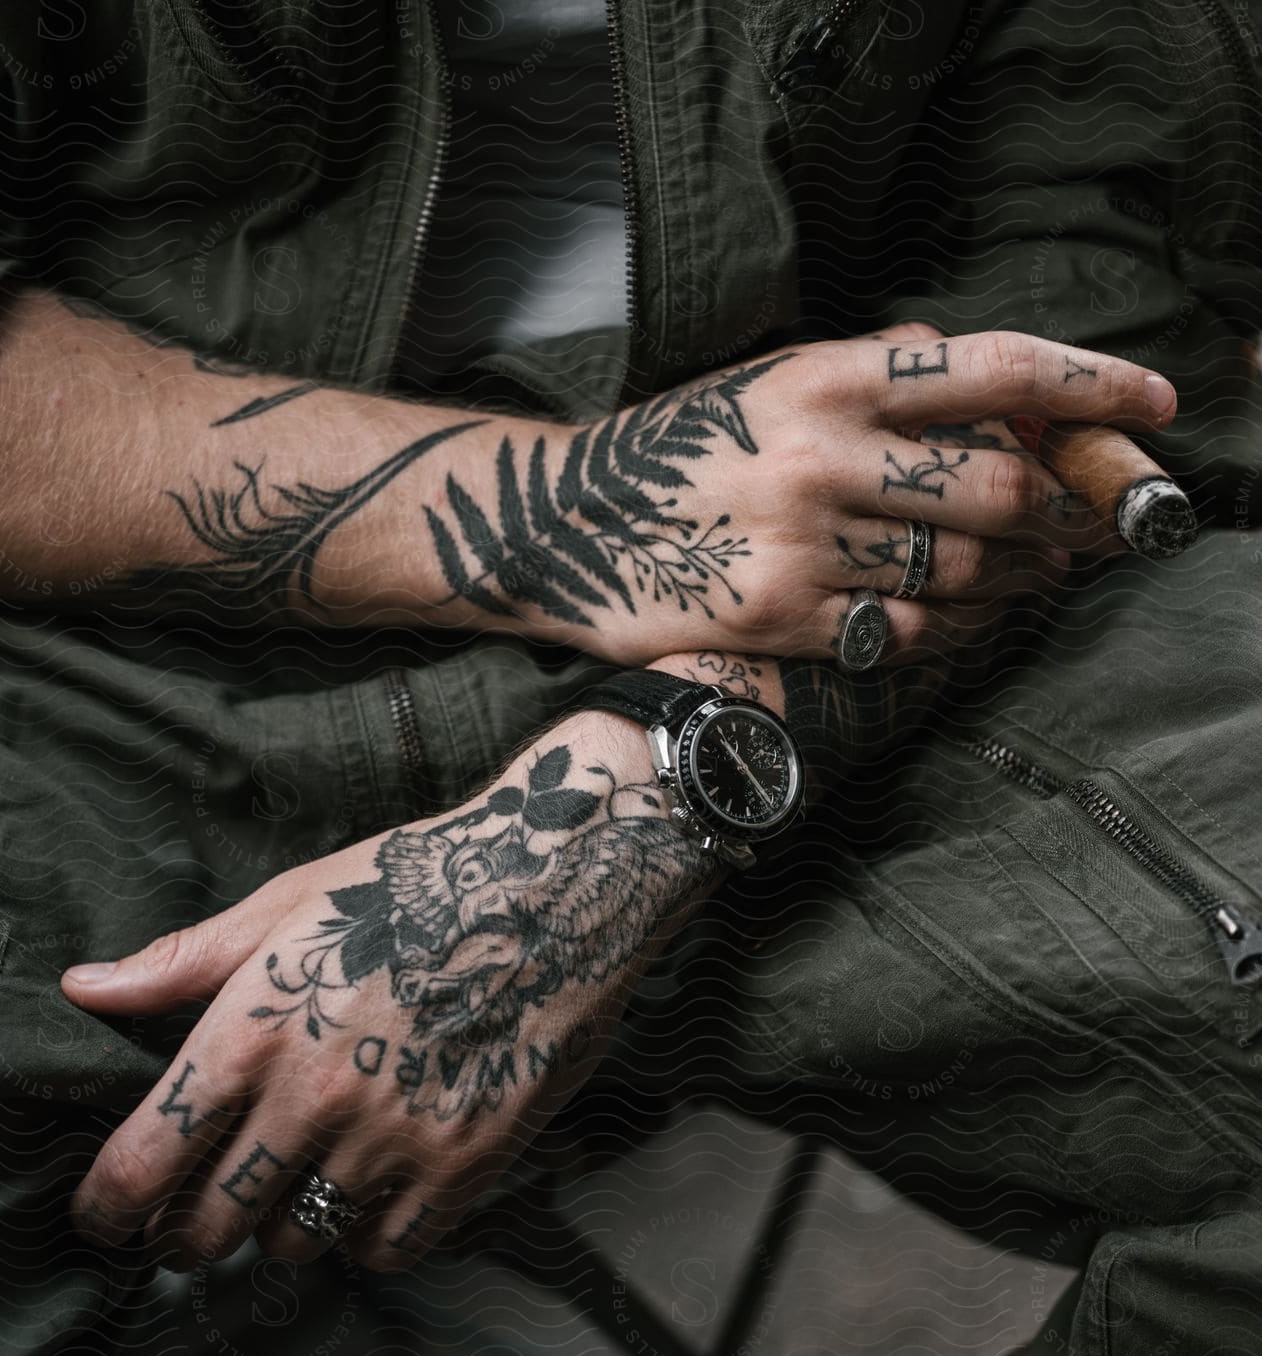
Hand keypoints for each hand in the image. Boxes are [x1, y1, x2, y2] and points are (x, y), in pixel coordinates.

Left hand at [62, 717, 716, 1271]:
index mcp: (251, 1031)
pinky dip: (367, 1238)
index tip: (104, 1220)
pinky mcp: (464, 1163)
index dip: (108, 1207)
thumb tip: (84, 986)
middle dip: (183, 1236)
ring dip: (279, 1231)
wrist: (552, 886)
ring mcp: (392, 1139)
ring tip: (290, 1195)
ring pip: (297, 1243)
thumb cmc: (413, 884)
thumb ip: (182, 961)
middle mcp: (312, 1098)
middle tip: (188, 1228)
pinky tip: (369, 1199)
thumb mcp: (287, 904)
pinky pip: (389, 1249)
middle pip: (212, 1222)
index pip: (146, 1158)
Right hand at [415, 324, 1172, 665]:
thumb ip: (875, 370)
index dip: (1088, 383)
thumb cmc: (678, 451)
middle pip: (998, 486)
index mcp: (825, 376)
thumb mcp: (768, 380)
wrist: (563, 528)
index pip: (993, 366)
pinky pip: (905, 631)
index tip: (1149, 402)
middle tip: (1086, 525)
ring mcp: (800, 542)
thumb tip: (989, 376)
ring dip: (1017, 580)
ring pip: (960, 569)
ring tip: (1034, 576)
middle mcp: (819, 454)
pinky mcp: (778, 616)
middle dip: (1063, 512)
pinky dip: (954, 631)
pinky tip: (964, 623)